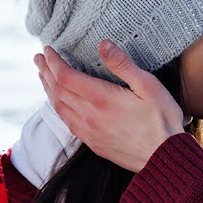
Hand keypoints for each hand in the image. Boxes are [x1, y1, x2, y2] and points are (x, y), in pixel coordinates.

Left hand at [34, 40, 185, 172]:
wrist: (164, 158)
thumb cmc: (162, 120)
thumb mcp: (148, 85)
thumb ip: (123, 65)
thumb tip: (103, 44)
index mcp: (101, 99)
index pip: (66, 76)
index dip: (53, 61)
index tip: (47, 49)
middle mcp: (89, 116)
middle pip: (57, 91)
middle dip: (46, 72)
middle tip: (38, 58)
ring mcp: (89, 132)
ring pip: (59, 108)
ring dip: (49, 90)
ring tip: (44, 77)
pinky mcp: (94, 143)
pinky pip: (67, 122)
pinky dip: (58, 108)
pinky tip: (60, 104)